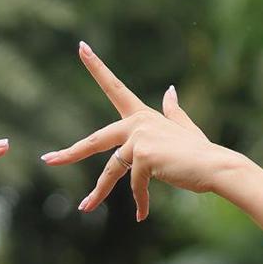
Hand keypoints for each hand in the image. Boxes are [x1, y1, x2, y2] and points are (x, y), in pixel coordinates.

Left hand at [41, 43, 224, 221]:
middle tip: (47, 159)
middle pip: (96, 140)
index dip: (97, 68)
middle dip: (70, 153)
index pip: (115, 88)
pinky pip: (134, 185)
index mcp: (143, 115)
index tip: (81, 47)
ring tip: (84, 208)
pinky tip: (141, 215)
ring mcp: (138, 138)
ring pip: (111, 170)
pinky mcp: (143, 157)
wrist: (215, 166)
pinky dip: (139, 201)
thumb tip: (170, 90)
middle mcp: (137, 123)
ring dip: (98, 192)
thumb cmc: (200, 152)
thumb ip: (173, 111)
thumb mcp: (184, 129)